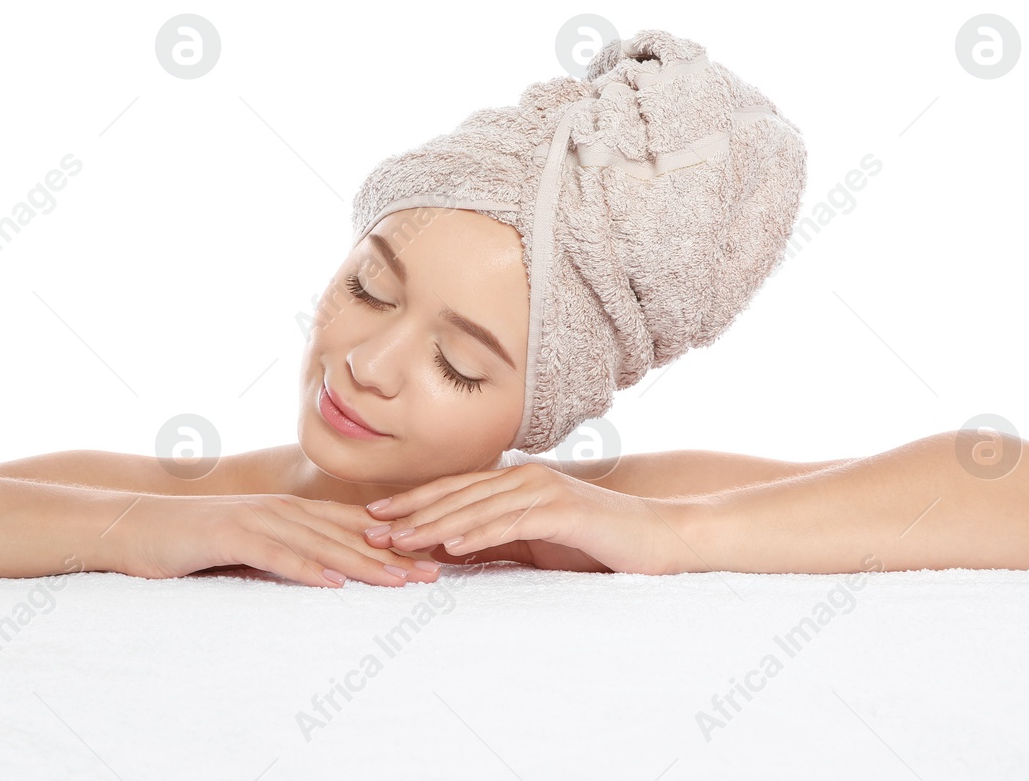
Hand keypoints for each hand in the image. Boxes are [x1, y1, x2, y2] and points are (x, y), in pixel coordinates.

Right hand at [116, 492, 442, 588]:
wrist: (135, 526)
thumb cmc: (191, 541)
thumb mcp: (246, 546)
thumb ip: (284, 553)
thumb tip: (324, 574)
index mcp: (286, 511)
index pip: (350, 527)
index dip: (392, 543)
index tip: (428, 560)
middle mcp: (279, 509)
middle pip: (346, 534)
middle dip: (392, 554)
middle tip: (432, 574)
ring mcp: (255, 519)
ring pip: (319, 542)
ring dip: (361, 562)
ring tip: (397, 581)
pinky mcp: (229, 534)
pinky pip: (274, 554)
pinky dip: (305, 568)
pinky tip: (331, 583)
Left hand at [361, 462, 694, 574]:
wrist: (660, 538)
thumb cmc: (599, 543)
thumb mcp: (539, 543)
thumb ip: (500, 541)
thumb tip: (453, 551)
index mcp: (517, 483)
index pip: (454, 490)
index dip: (413, 501)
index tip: (374, 515)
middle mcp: (525, 478)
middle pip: (456, 494)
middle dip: (410, 511)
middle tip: (368, 527)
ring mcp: (544, 490)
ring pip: (477, 506)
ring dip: (433, 522)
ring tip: (397, 539)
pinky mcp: (562, 511)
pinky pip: (512, 523)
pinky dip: (479, 532)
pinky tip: (451, 545)